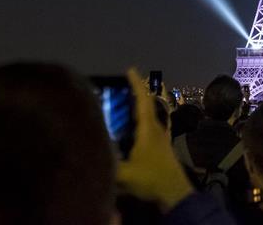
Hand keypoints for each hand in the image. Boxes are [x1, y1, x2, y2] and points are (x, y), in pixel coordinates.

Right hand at [116, 68, 193, 211]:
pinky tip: (135, 129)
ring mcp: (161, 138)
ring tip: (126, 104)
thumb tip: (87, 154)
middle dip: (137, 93)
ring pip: (151, 116)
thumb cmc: (151, 178)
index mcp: (148, 128)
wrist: (175, 192)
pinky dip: (142, 121)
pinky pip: (151, 127)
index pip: (142, 100)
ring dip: (140, 107)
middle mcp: (156, 129)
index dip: (136, 84)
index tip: (130, 69)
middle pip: (148, 104)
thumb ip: (106, 163)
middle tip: (124, 85)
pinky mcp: (162, 148)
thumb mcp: (125, 173)